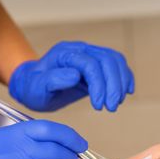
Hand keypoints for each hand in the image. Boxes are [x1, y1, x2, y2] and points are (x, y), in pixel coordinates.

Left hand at [9, 41, 134, 111]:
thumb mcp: (36, 88)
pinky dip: (124, 77)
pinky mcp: (97, 64)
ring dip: (120, 82)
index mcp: (64, 54)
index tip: (99, 105)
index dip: (99, 84)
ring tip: (116, 103)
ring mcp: (89, 55)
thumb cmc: (34, 88)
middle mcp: (79, 51)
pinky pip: (116, 64)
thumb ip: (53, 80)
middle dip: (113, 85)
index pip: (90, 64)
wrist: (33, 85)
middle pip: (106, 60)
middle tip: (111, 107)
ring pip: (115, 60)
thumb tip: (75, 75)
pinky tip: (126, 91)